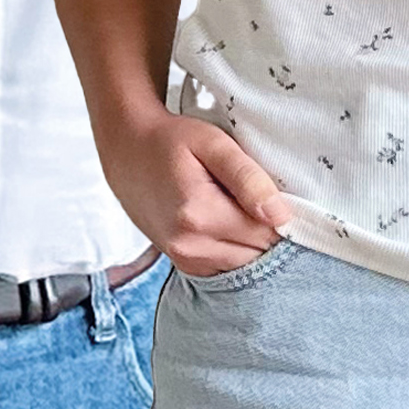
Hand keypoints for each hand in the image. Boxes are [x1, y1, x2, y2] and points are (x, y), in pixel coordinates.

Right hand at [99, 109, 290, 276]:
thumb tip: (280, 215)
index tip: (273, 191)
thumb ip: (247, 178)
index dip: (278, 214)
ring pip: (243, 265)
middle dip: (264, 229)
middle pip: (256, 254)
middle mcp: (190, 246)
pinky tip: (224, 221)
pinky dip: (233, 249)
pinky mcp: (182, 263)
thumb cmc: (171, 140)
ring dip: (248, 241)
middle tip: (252, 196)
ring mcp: (183, 259)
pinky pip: (225, 267)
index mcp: (200, 215)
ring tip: (235, 206)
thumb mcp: (212, 143)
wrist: (128, 151)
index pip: (266, 234)